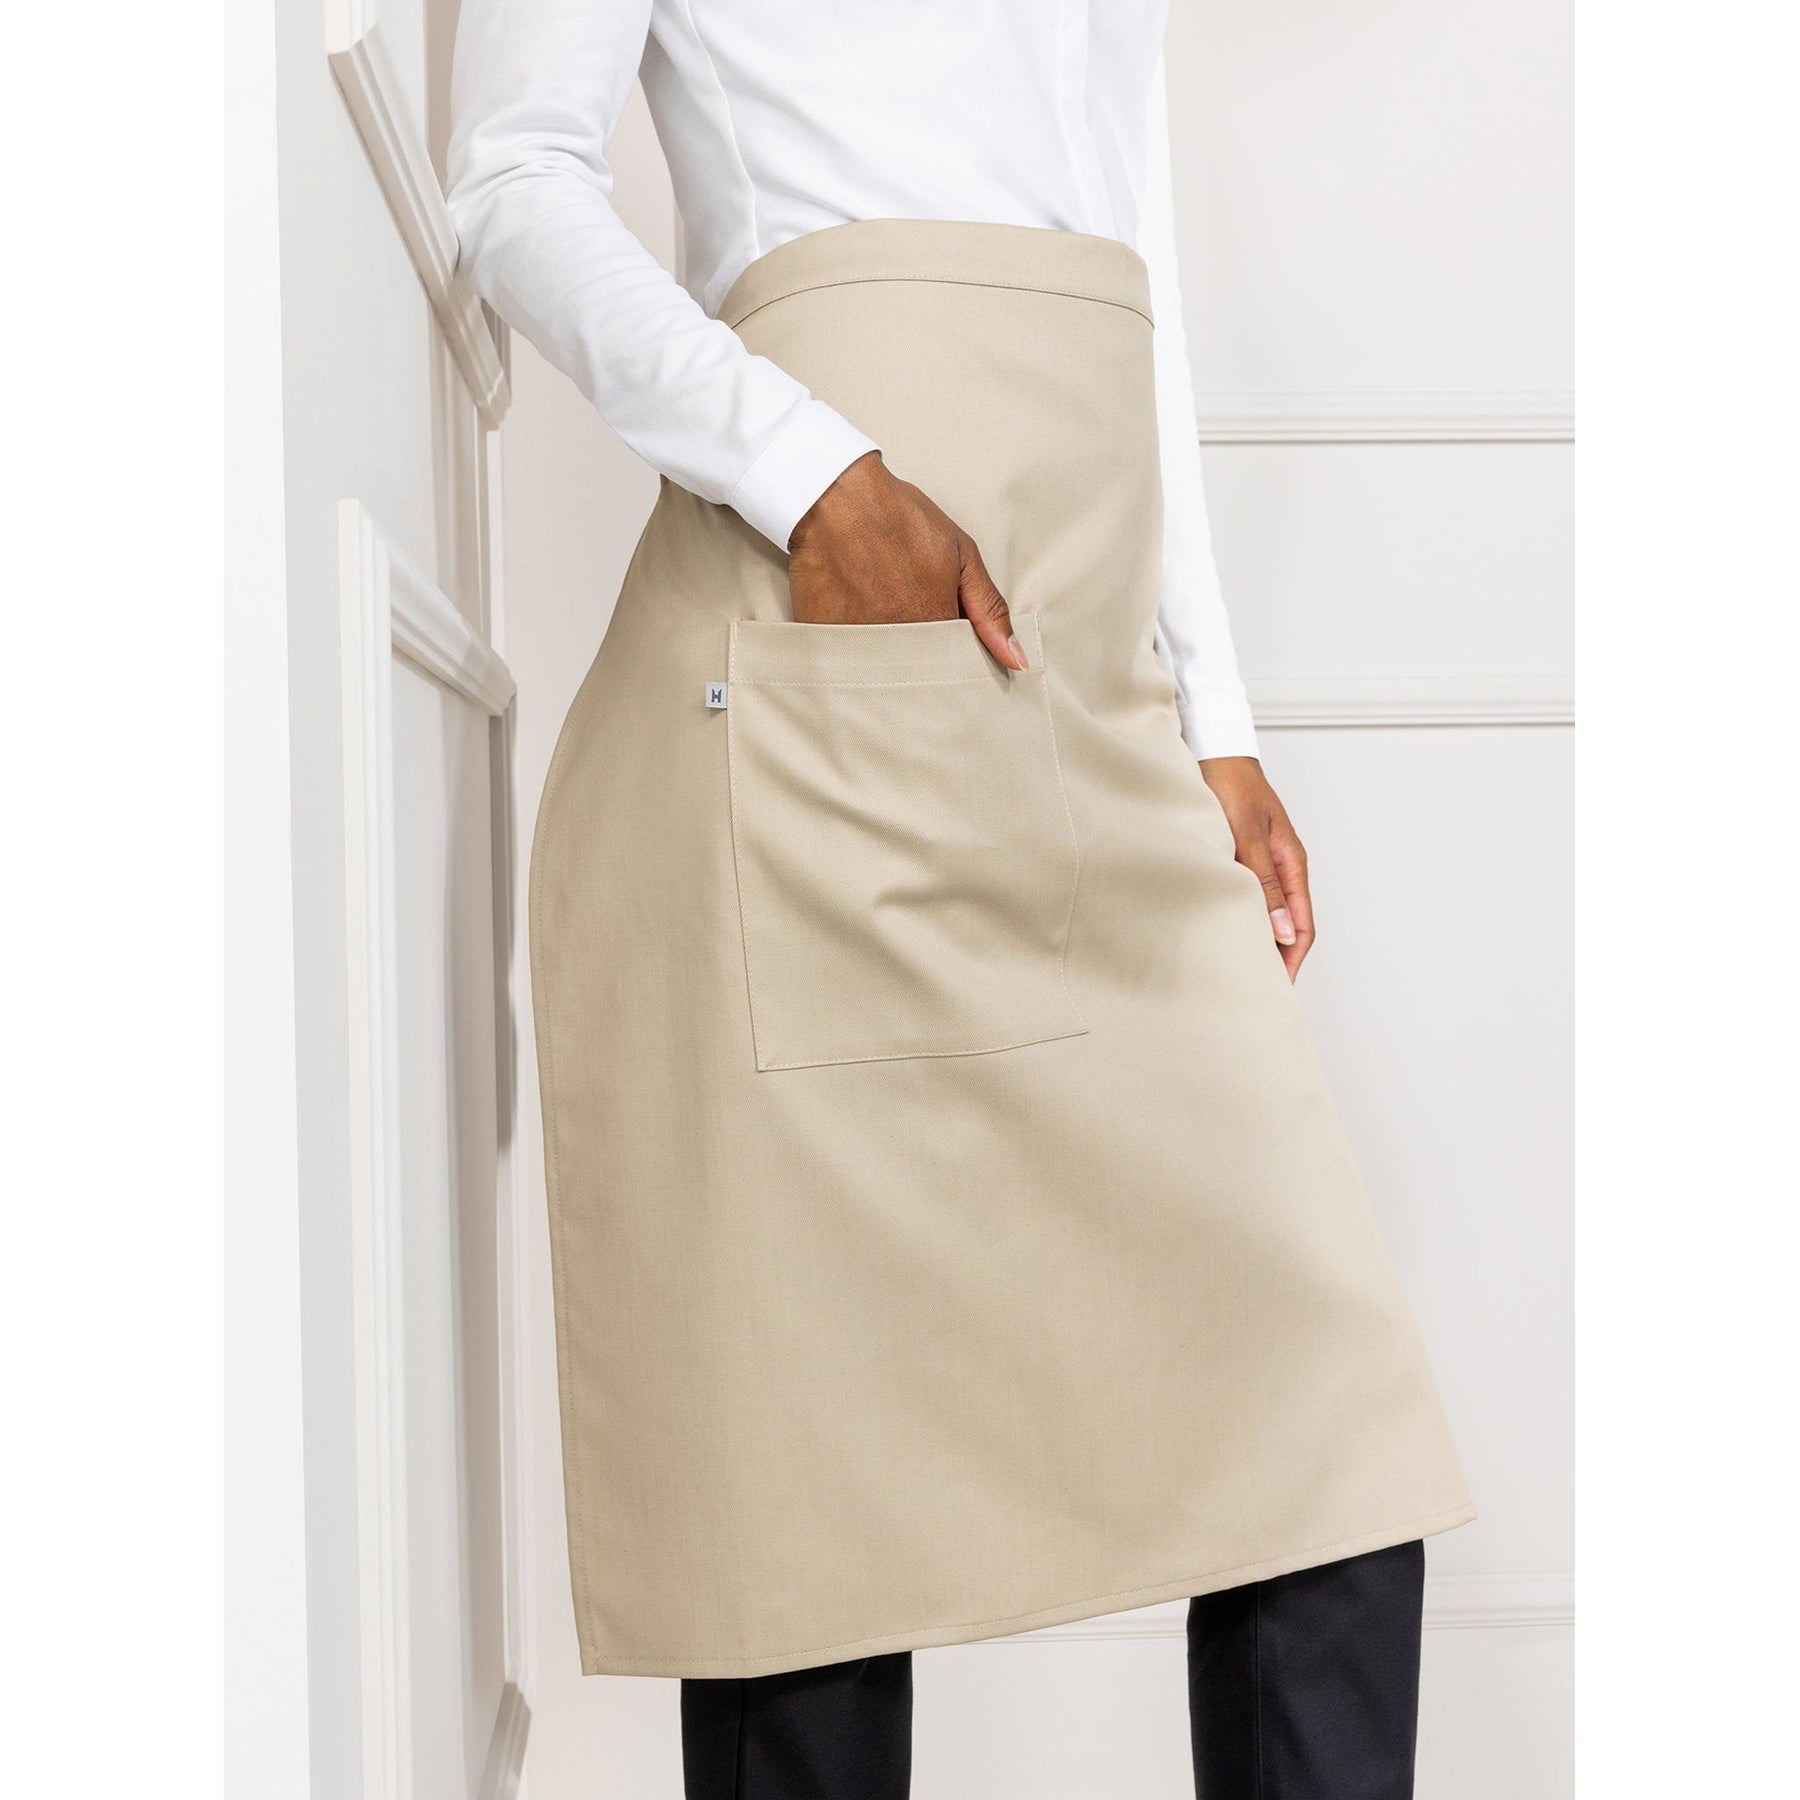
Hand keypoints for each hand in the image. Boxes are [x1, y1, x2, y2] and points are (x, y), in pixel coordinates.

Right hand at [787, 452, 1027, 669]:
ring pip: (883, 674)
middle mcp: (896, 642)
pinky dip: (854, 656)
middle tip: (914, 630)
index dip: (957, 662)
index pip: (955, 670)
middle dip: (924, 668)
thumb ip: (989, 610)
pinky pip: (845, 664)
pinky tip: (856, 622)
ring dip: (890, 663)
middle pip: (918, 677)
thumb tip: (1017, 660)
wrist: (837, 496)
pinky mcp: (824, 638)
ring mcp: (857, 643)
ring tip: (884, 618)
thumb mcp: (961, 556)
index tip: (955, 651)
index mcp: (934, 626)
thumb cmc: (902, 519)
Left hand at [1200, 757, 1314, 980]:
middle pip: (1287, 925)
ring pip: (1268, 912)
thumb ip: (1263, 880)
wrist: (1214, 751)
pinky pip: (1250, 896)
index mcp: (1291, 863)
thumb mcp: (1247, 834)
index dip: (1292, 959)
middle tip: (1255, 989)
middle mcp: (1281, 867)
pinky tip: (1225, 929)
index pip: (1302, 925)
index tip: (1278, 988)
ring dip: (1258, 939)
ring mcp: (1263, 863)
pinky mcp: (1243, 858)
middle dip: (1276, 958)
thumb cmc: (1231, 785)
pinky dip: (1243, 917)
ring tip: (1239, 968)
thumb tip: (1281, 930)